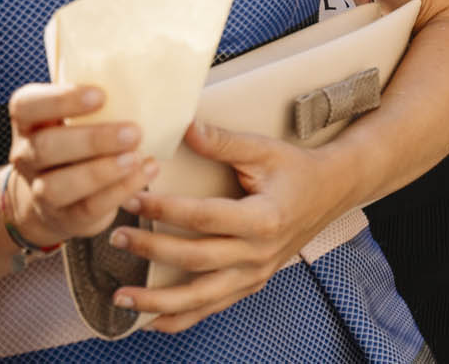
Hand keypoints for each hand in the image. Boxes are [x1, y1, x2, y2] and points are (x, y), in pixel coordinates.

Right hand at [5, 83, 156, 244]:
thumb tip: (153, 78)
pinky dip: (119, 191)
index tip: (100, 95)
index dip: (60, 99)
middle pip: (45, 147)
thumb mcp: (80, 119)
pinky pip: (88, 207)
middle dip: (91, 139)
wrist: (56, 201)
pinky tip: (145, 172)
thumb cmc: (78, 144)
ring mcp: (40, 191)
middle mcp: (26, 156)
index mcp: (30, 122)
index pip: (26, 105)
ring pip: (58, 185)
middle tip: (133, 132)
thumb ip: (103, 101)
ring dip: (100, 171)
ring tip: (135, 158)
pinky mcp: (64, 217)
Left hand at [108, 120, 348, 332]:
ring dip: (157, 302)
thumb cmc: (296, 169)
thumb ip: (223, 142)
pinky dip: (180, 318)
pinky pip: (212, 308)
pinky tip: (150, 321)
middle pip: (195, 259)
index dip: (165, 210)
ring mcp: (255, 274)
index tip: (133, 199)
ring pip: (200, 297)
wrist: (332, 192)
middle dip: (151, 250)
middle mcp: (259, 253)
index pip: (203, 217)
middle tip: (116, 236)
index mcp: (263, 218)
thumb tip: (184, 127)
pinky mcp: (251, 284)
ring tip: (120, 298)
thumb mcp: (264, 149)